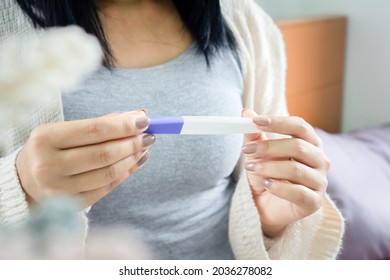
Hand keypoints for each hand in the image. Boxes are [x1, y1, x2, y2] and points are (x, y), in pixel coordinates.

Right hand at [16, 110, 154, 207]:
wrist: (27, 177)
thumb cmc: (53, 148)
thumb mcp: (67, 130)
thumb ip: (103, 123)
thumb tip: (138, 115)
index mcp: (46, 138)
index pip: (94, 130)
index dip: (123, 126)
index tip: (145, 120)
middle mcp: (49, 165)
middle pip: (104, 154)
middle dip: (132, 143)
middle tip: (149, 136)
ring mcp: (59, 189)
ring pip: (108, 173)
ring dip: (132, 159)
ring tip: (144, 148)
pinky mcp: (71, 204)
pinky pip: (107, 188)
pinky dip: (125, 174)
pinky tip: (136, 162)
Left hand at [242, 109, 330, 237]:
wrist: (266, 206)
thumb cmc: (267, 175)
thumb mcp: (258, 154)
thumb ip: (255, 135)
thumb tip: (246, 112)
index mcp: (310, 143)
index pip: (300, 126)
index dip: (278, 122)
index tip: (255, 121)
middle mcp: (320, 160)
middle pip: (298, 146)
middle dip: (269, 147)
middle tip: (246, 149)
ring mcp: (320, 181)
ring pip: (296, 169)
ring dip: (269, 167)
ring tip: (251, 168)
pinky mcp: (314, 202)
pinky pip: (298, 192)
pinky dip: (278, 187)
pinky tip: (265, 184)